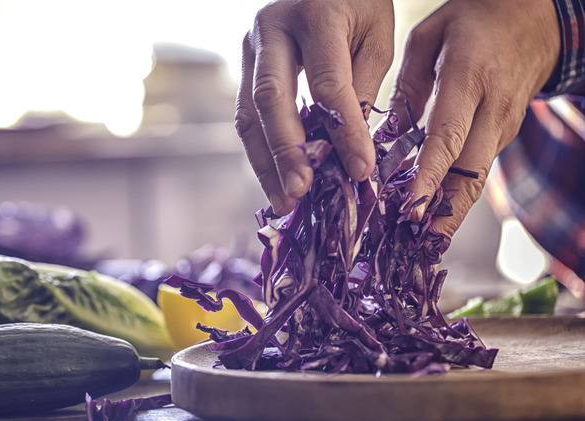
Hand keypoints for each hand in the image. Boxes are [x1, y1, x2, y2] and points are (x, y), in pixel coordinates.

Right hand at [236, 0, 393, 214]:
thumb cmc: (359, 4)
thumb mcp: (376, 35)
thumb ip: (360, 86)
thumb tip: (347, 149)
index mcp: (315, 15)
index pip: (327, 83)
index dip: (343, 131)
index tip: (361, 171)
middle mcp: (270, 30)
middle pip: (271, 99)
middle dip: (286, 151)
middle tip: (301, 192)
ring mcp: (249, 49)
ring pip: (248, 115)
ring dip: (266, 163)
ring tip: (285, 202)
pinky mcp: (244, 69)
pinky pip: (247, 118)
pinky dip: (261, 154)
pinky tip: (276, 182)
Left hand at [389, 0, 560, 236]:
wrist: (537, 17)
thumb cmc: (474, 19)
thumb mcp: (429, 36)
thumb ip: (407, 84)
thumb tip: (386, 133)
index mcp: (470, 77)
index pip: (449, 135)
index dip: (429, 175)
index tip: (410, 207)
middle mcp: (494, 107)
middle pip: (471, 170)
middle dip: (444, 212)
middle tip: (417, 244)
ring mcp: (505, 124)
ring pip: (478, 176)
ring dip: (450, 211)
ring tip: (420, 243)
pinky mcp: (505, 134)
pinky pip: (478, 168)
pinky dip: (456, 193)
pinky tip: (432, 213)